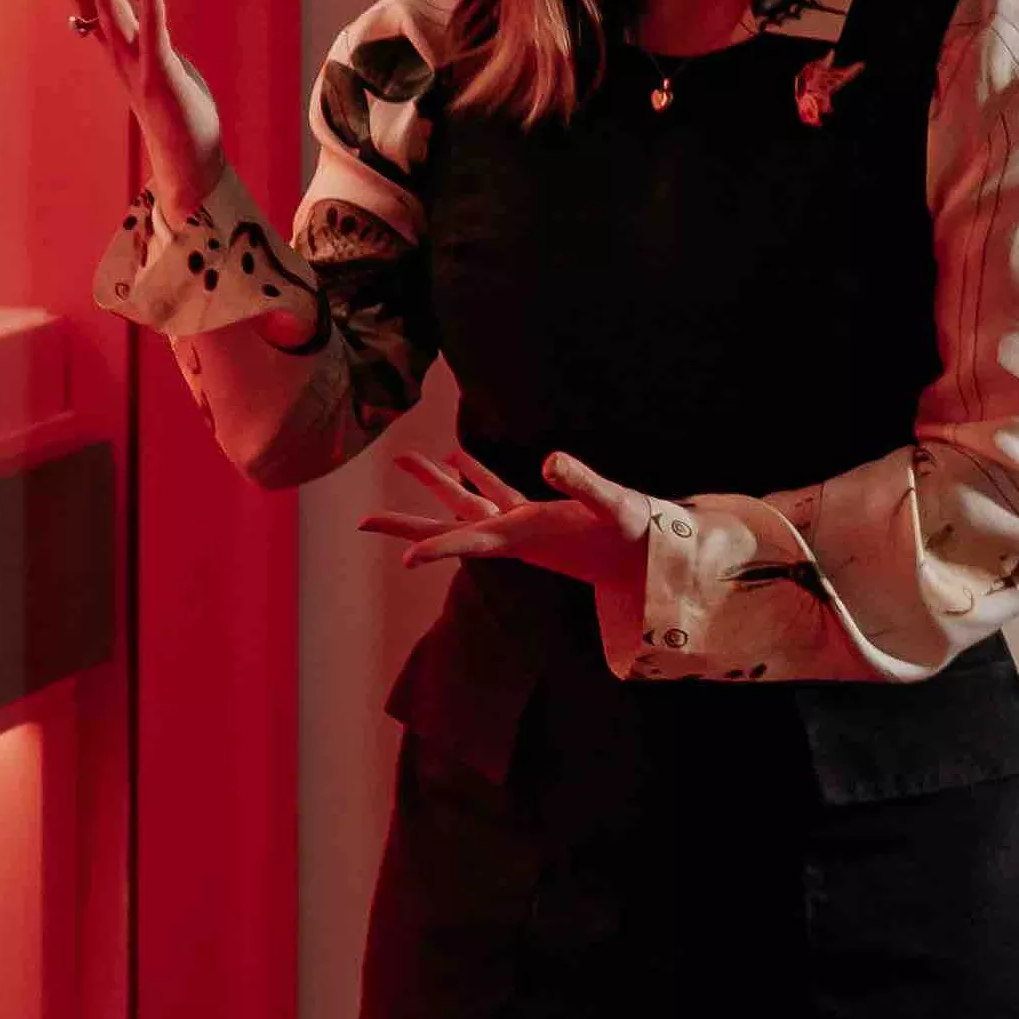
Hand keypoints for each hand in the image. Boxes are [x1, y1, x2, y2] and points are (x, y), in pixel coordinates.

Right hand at [23, 0, 224, 220]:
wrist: (187, 159)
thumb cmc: (176, 108)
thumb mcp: (154, 60)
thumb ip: (139, 33)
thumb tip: (124, 11)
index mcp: (114, 42)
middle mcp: (116, 48)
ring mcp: (135, 61)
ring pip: (110, 8)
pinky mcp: (161, 73)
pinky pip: (154, 30)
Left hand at [359, 445, 653, 592]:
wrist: (657, 562)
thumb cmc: (639, 538)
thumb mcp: (616, 508)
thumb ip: (584, 484)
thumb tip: (551, 459)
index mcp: (526, 537)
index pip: (471, 542)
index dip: (438, 548)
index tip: (403, 559)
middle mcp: (515, 535)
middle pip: (449, 528)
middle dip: (407, 524)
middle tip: (361, 523)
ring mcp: (524, 526)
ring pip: (467, 503)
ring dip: (436, 481)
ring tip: (403, 457)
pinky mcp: (538, 517)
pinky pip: (497, 494)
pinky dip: (477, 475)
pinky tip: (460, 456)